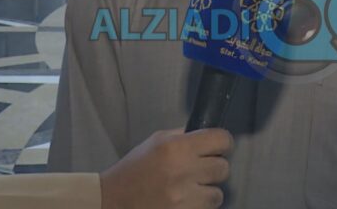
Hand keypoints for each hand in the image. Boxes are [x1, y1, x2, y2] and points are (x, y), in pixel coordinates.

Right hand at [100, 128, 232, 208]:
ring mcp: (184, 198)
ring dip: (208, 191)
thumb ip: (182, 136)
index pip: (221, 139)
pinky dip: (199, 206)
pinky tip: (185, 201)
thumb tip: (206, 134)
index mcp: (176, 148)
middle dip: (214, 168)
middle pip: (223, 167)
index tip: (218, 147)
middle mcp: (183, 171)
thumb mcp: (155, 142)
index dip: (223, 143)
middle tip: (201, 170)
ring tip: (191, 189)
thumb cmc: (134, 169)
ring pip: (218, 194)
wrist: (112, 200)